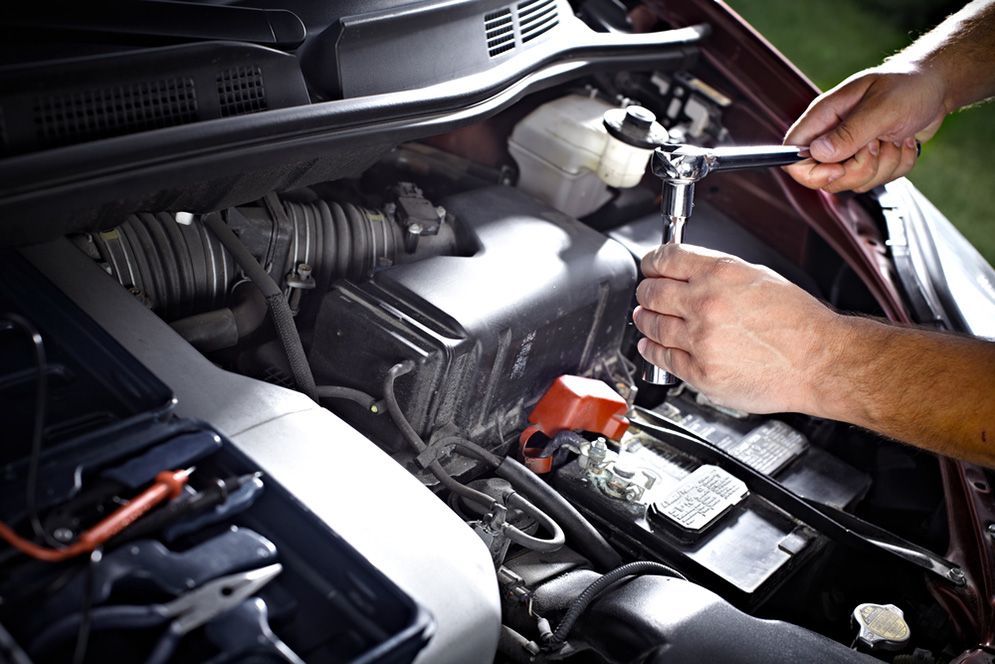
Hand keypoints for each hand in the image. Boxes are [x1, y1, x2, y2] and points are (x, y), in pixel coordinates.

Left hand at [633, 244, 842, 414]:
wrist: (819, 362)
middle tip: (646, 295)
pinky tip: (652, 346)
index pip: (665, 259)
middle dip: (645, 293)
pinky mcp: (700, 371)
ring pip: (652, 325)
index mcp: (721, 274)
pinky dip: (651, 350)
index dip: (651, 263)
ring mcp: (700, 339)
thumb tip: (688, 273)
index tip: (649, 267)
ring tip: (646, 319)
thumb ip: (718, 273)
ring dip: (645, 320)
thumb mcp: (758, 277)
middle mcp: (706, 304)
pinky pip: (662, 357)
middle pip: (651, 293)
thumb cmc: (798, 322)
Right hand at [783, 64, 946, 192]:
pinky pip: (879, 181)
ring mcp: (852, 151)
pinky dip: (899, 164)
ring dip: (884, 164)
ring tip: (894, 136)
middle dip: (860, 169)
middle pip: (826, 178)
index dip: (809, 172)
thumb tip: (818, 152)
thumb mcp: (881, 107)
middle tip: (877, 142)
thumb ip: (849, 133)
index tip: (838, 169)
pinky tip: (903, 140)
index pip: (793, 154)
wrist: (937, 87)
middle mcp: (833, 136)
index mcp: (824, 117)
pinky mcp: (871, 160)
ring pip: (855, 182)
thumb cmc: (909, 85)